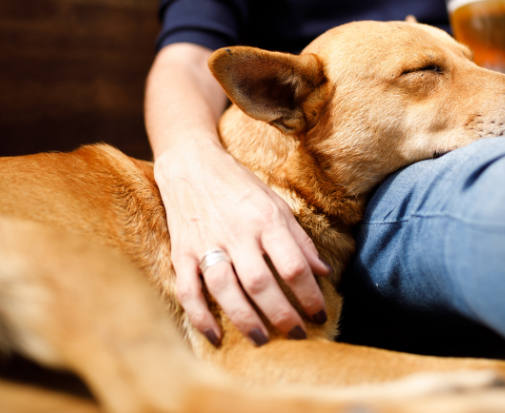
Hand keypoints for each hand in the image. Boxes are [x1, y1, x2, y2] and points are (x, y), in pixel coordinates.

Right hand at [154, 134, 331, 346]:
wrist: (191, 164)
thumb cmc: (240, 186)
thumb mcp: (276, 204)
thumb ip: (299, 240)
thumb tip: (323, 272)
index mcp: (266, 220)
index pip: (293, 265)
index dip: (309, 295)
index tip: (319, 315)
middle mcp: (237, 233)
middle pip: (260, 283)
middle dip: (281, 314)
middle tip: (296, 334)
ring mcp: (206, 244)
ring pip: (225, 289)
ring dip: (244, 319)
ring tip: (262, 339)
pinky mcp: (181, 252)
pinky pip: (188, 290)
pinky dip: (200, 316)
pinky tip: (215, 336)